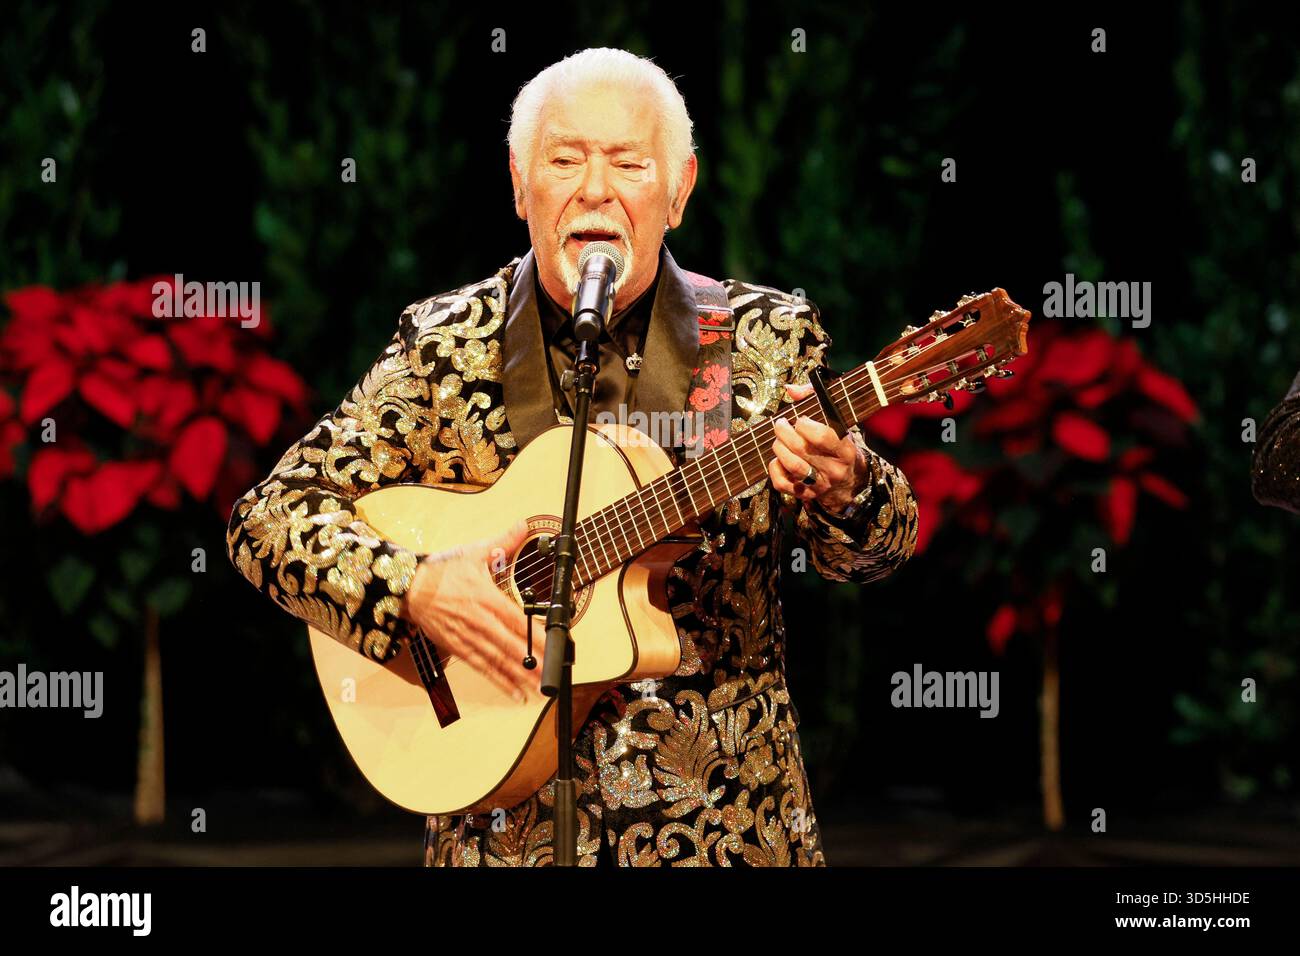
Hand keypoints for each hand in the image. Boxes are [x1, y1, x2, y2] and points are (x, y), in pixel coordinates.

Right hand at [402, 519, 539, 702]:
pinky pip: (481, 667)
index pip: (515, 618)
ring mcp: (467, 637)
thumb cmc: (443, 572)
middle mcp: (478, 620)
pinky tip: (515, 692)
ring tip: (537, 688)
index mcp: (486, 597)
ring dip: (517, 676)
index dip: (533, 633)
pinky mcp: (457, 648)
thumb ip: (503, 542)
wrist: (408, 588)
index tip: (551, 644)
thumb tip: (524, 525)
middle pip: (509, 644)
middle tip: (550, 674)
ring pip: (497, 660)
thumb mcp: (474, 553)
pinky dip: (498, 681)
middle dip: (530, 661)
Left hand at [768, 382, 867, 513]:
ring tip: (779, 439)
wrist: (848, 482)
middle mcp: (833, 469)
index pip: (822, 437)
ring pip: (791, 465)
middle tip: (780, 424)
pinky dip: (775, 468)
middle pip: (801, 449)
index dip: (805, 425)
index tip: (800, 419)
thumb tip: (790, 390)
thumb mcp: (836, 422)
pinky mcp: (805, 495)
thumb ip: (814, 400)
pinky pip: (782, 483)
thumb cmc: (839, 444)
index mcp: (845, 450)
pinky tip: (778, 459)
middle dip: (784, 432)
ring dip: (779, 448)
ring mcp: (819, 484)